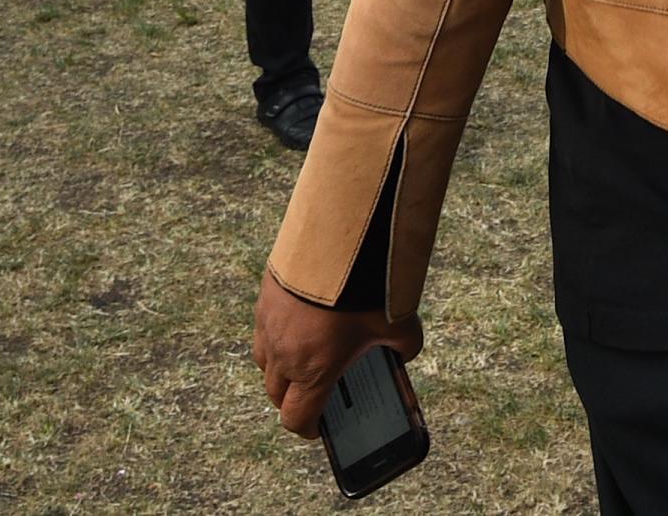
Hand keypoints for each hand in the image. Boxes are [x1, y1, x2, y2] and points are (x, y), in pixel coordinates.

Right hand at [253, 269, 422, 439]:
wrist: (334, 238)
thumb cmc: (365, 288)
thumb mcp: (398, 322)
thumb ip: (404, 346)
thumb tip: (404, 354)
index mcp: (312, 369)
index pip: (296, 417)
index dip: (307, 428)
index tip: (318, 427)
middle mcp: (283, 354)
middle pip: (276, 394)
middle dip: (292, 400)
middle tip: (313, 392)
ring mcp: (268, 326)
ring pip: (264, 363)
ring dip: (280, 369)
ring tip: (304, 358)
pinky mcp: (264, 299)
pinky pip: (263, 331)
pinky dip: (276, 337)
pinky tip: (300, 323)